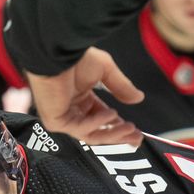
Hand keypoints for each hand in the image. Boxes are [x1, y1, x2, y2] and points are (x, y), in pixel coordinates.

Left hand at [26, 47, 144, 144]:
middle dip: (118, 136)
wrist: (58, 55)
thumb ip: (121, 87)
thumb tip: (138, 98)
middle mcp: (71, 109)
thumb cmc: (75, 58)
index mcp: (80, 98)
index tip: (136, 131)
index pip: (100, 119)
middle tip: (136, 138)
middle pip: (96, 131)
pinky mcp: (55, 122)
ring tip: (129, 128)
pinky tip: (111, 114)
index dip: (118, 127)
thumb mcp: (106, 71)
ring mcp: (62, 117)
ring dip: (112, 134)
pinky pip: (80, 129)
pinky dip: (97, 123)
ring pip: (90, 135)